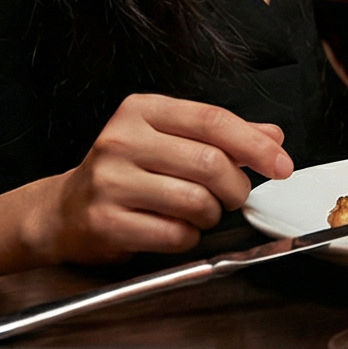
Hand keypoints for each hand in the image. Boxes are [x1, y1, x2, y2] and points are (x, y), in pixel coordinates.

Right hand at [30, 94, 293, 262]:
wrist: (65, 210)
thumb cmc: (126, 173)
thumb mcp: (169, 140)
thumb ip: (221, 136)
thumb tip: (273, 136)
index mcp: (142, 111)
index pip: (213, 121)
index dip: (256, 145)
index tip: (282, 164)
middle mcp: (121, 140)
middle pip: (210, 163)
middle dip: (236, 187)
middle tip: (234, 197)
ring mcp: (110, 181)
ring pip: (196, 201)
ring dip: (211, 215)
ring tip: (198, 213)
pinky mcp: (106, 221)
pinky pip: (174, 234)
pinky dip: (188, 238)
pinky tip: (174, 230)